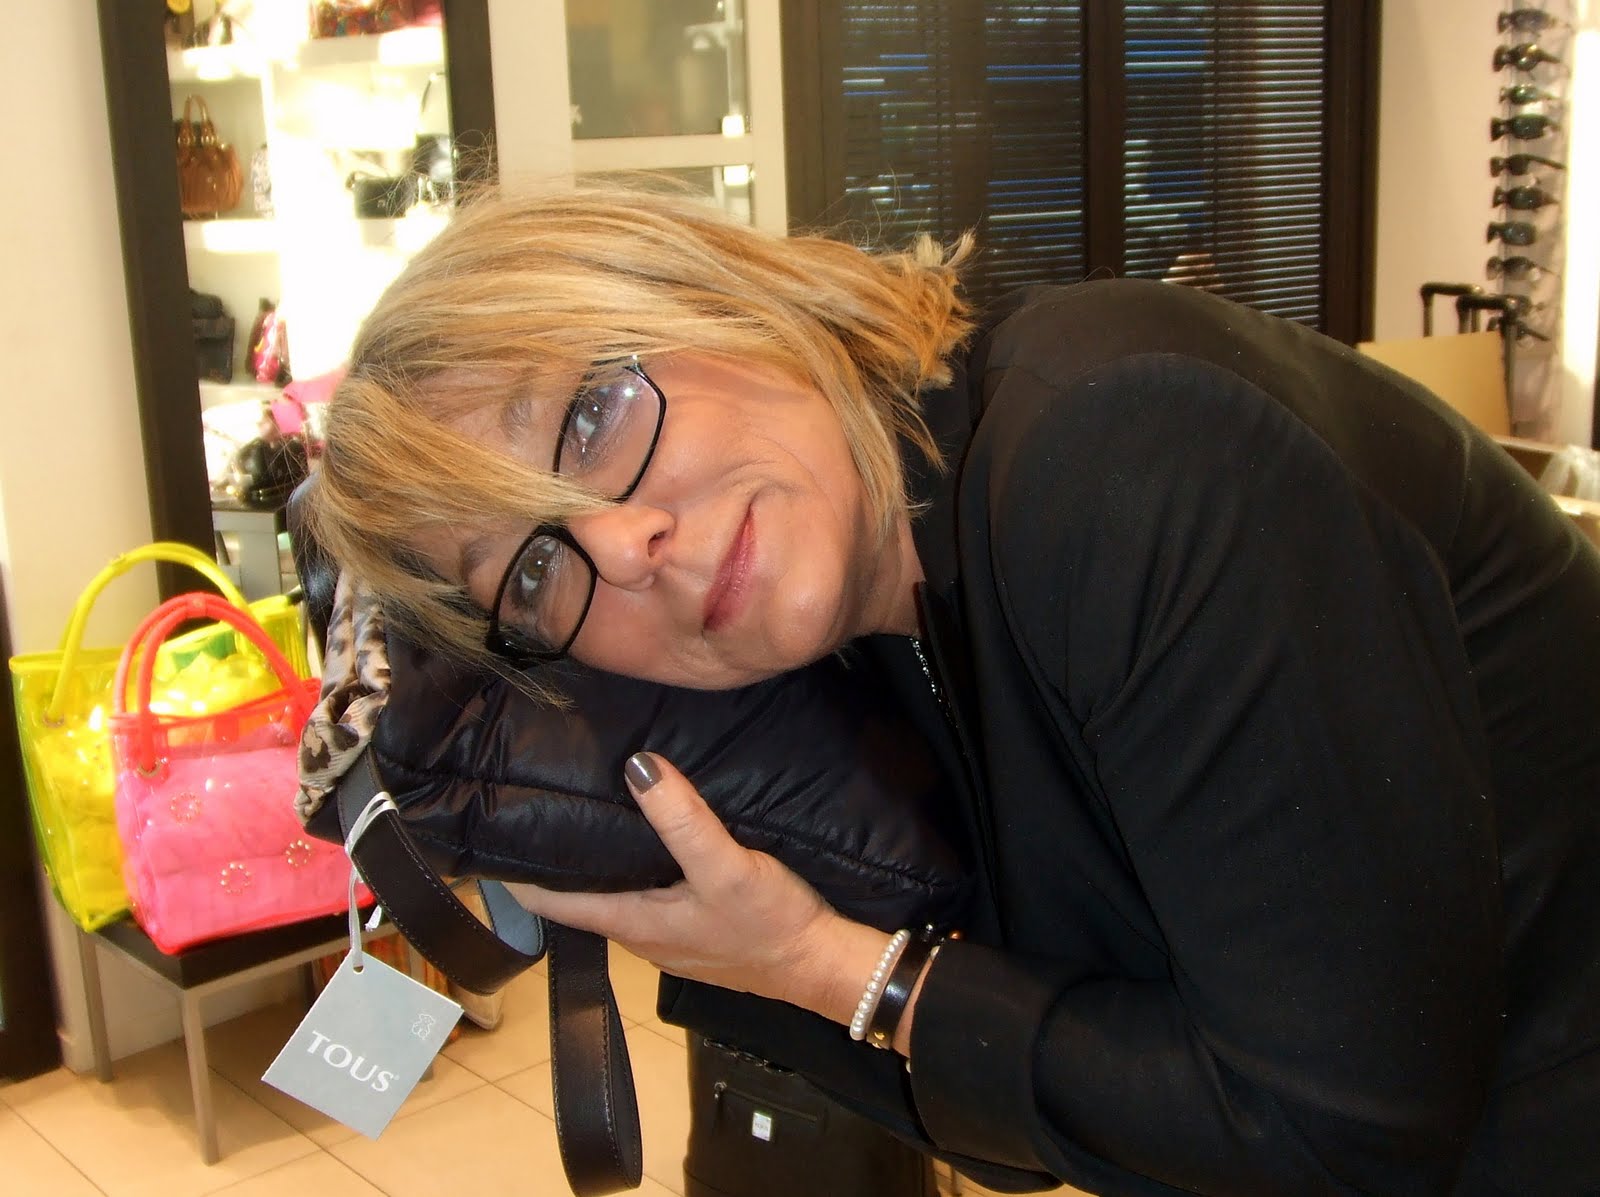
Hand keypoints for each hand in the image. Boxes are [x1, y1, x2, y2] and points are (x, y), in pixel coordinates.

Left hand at [503, 753, 890, 1020]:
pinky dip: (632, 862)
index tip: (485, 835)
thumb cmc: (772, 926)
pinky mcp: (695, 925)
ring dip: (593, 857)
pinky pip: (646, 889)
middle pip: (577, 892)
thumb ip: (682, 820)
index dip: (513, 872)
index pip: (551, 899)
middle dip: (553, 854)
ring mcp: (667, 931)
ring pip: (612, 890)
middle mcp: (640, 931)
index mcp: (632, 921)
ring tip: (579, 805)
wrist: (824, 965)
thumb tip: (636, 765)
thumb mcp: (726, 867)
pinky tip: (644, 833)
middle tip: (531, 801)